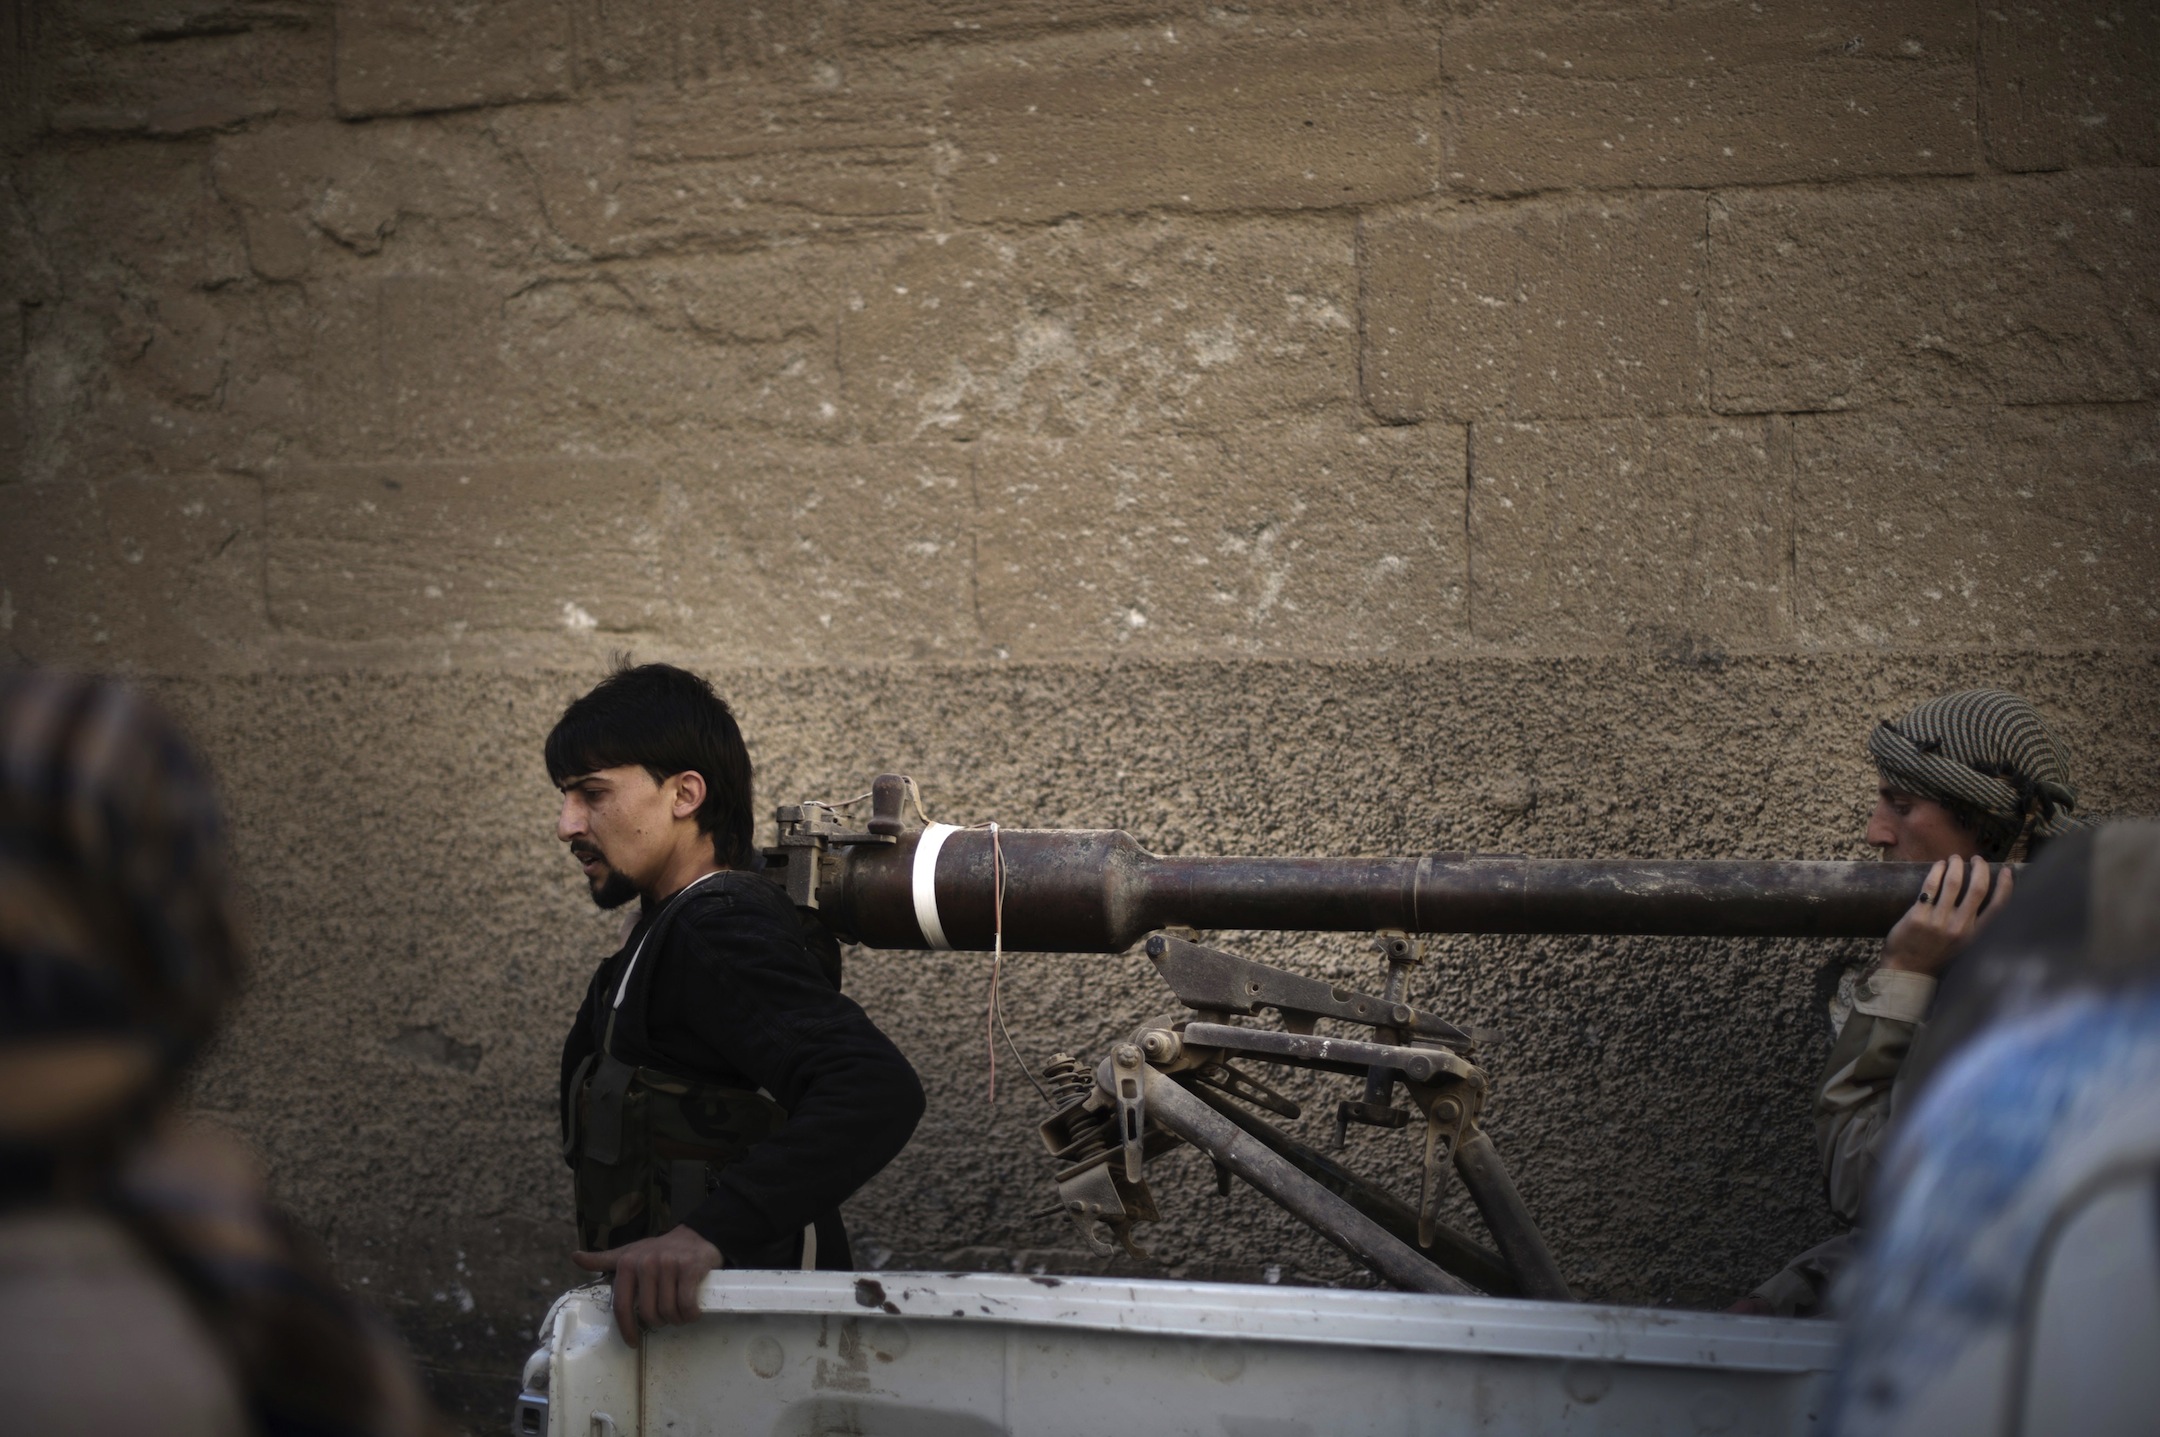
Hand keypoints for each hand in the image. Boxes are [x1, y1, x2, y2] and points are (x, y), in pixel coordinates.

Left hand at [572, 1225, 721, 1345]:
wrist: (695, 1235)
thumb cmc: (659, 1250)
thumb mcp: (629, 1253)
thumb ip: (602, 1259)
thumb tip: (575, 1257)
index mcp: (627, 1263)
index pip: (621, 1306)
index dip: (626, 1328)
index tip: (632, 1342)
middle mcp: (646, 1263)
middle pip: (648, 1313)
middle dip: (658, 1322)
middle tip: (665, 1318)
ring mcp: (669, 1264)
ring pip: (668, 1311)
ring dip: (676, 1319)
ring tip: (679, 1314)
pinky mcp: (690, 1268)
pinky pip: (686, 1304)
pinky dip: (690, 1314)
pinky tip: (692, 1312)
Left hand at [1882, 855, 2013, 977]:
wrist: (1908, 969)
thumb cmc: (1937, 955)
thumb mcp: (1964, 945)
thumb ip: (1975, 926)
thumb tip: (1983, 898)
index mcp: (1975, 935)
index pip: (1999, 907)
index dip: (2006, 886)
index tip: (2007, 871)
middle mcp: (1960, 927)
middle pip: (1978, 889)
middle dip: (1980, 868)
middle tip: (1976, 859)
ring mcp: (1939, 921)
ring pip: (1953, 883)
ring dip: (1956, 865)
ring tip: (1954, 859)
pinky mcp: (1918, 916)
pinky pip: (1931, 886)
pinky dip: (1937, 871)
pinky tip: (1939, 865)